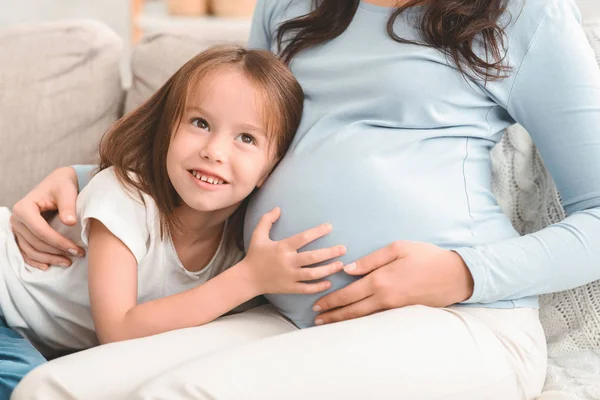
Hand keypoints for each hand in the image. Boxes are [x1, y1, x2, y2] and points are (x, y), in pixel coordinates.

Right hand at [10, 167, 84, 269]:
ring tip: (68, 262)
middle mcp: (16, 219)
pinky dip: (36, 260)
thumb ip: (68, 205)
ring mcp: (17, 228)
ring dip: (48, 259)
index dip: (58, 242)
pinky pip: (25, 251)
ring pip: (30, 250)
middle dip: (56, 252)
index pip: (41, 231)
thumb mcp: (67, 191)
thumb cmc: (62, 186)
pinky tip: (48, 266)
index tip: (76, 249)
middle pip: (35, 242)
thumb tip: (70, 222)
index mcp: (24, 208)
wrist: (57, 183)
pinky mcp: (21, 234)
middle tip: (77, 255)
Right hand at [243, 207, 345, 294]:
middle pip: (312, 257)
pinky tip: (329, 283)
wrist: (247, 279)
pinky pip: (307, 288)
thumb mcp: (258, 235)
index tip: (330, 227)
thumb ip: (267, 220)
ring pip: (313, 274)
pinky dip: (318, 287)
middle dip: (330, 253)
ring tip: (341, 264)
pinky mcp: (290, 288)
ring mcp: (289, 276)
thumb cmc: (255, 255)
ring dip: (328, 270)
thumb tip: (278, 208)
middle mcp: (287, 262)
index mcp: (282, 247)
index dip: (317, 232)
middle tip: (343, 248)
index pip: (303, 238)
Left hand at [312, 241, 473, 324]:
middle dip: (332, 316)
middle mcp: (384, 297)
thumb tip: (348, 269)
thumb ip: (371, 259)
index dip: (331, 300)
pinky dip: (361, 322)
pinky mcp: (403, 312)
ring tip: (328, 325)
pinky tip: (354, 323)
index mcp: (380, 280)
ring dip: (344, 321)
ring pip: (363, 318)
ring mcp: (394, 308)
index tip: (317, 305)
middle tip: (316, 320)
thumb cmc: (426, 256)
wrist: (455, 275)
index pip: (348, 293)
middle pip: (352, 310)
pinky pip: (376, 319)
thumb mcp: (398, 248)